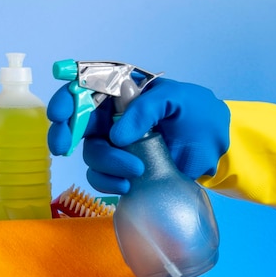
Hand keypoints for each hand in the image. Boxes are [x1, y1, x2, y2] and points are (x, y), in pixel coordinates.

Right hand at [47, 78, 230, 193]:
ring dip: (105, 165)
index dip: (66, 101)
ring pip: (90, 154)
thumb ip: (146, 109)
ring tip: (136, 170)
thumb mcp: (175, 99)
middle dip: (64, 136)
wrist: (215, 145)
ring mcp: (114, 146)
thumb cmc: (197, 113)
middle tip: (62, 149)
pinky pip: (101, 177)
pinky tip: (127, 185)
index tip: (60, 115)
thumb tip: (117, 136)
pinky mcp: (120, 170)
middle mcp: (110, 118)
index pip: (83, 91)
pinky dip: (108, 183)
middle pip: (75, 125)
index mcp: (119, 94)